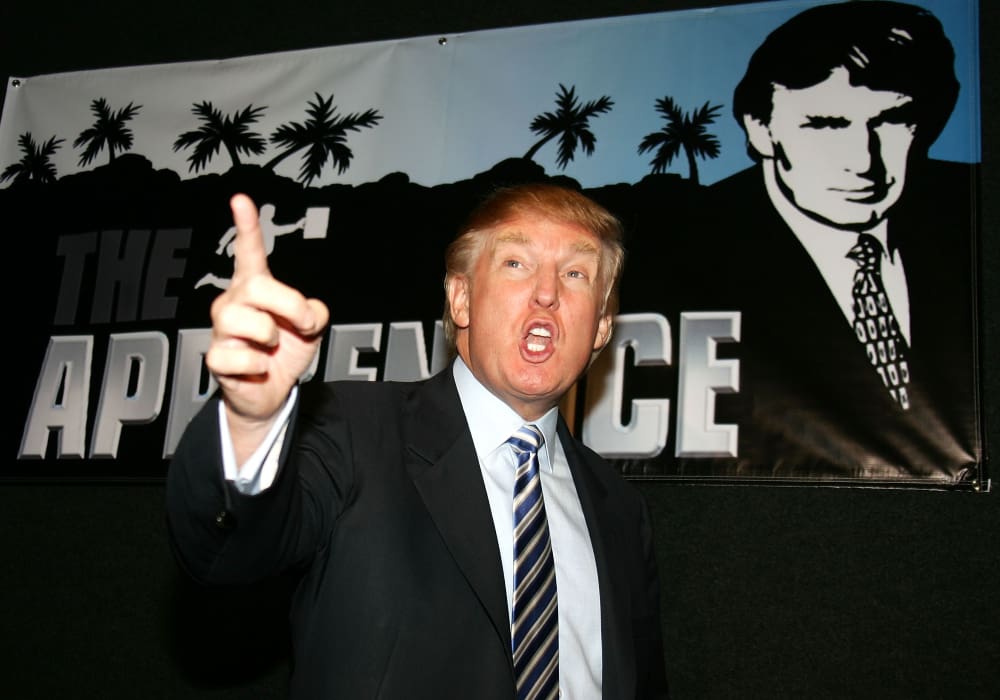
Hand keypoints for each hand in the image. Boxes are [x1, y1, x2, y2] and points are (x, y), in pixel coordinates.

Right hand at [205, 194, 328, 456]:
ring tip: (271, 348)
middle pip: (257, 285)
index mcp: (255, 287)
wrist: (272, 392)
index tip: (241, 200)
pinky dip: (260, 365)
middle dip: (290, 305)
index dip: (246, 226)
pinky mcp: (215, 358)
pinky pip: (243, 356)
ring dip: (274, 338)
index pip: (249, 251)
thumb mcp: (311, 326)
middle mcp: (233, 301)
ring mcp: (221, 329)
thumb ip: (314, 310)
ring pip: (251, 322)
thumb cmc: (286, 351)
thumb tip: (305, 314)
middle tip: (304, 325)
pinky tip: (257, 367)